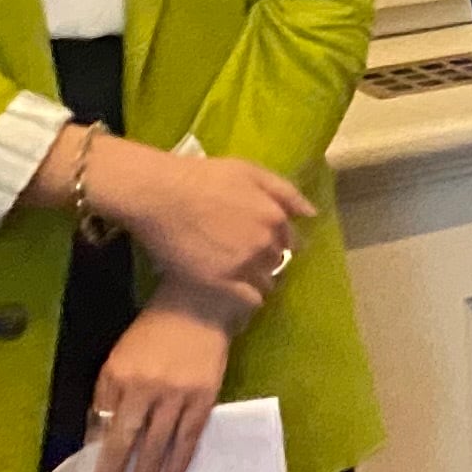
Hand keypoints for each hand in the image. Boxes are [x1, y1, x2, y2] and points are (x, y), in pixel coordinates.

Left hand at [85, 301, 232, 471]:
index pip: (105, 429)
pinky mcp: (205, 396)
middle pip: (128, 444)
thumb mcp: (119, 358)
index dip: (96, 462)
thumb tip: (98, 437)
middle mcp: (148, 390)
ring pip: (159, 446)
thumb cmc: (152, 332)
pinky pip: (190, 436)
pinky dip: (179, 460)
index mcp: (121, 378)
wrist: (200, 304)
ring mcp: (179, 395)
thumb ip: (107, 396)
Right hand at [89, 139, 312, 296]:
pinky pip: (248, 299)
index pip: (290, 240)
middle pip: (277, 260)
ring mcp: (242, 264)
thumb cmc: (203, 176)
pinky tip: (236, 292)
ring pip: (264, 280)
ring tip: (239, 276)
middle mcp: (264, 243)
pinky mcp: (219, 282)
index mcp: (274, 217)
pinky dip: (248, 298)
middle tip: (247, 258)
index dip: (279, 243)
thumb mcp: (251, 172)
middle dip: (268, 260)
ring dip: (258, 279)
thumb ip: (285, 192)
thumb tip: (311, 213)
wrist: (160, 194)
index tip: (267, 245)